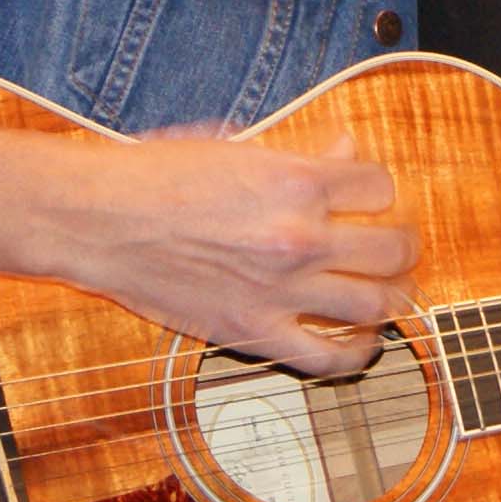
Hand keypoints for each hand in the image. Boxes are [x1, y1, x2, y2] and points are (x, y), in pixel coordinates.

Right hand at [28, 132, 414, 375]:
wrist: (97, 219)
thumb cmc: (156, 175)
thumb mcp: (236, 143)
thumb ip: (300, 153)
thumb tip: (347, 153)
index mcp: (296, 179)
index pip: (381, 185)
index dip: (380, 190)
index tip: (371, 200)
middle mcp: (299, 235)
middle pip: (394, 248)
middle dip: (403, 246)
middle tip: (395, 248)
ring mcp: (280, 289)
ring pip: (377, 304)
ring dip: (392, 298)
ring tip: (385, 293)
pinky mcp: (254, 332)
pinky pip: (329, 358)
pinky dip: (357, 354)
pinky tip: (360, 342)